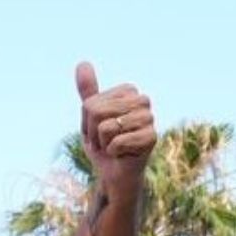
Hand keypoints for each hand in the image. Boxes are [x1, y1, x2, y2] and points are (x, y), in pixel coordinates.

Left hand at [75, 61, 154, 189]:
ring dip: (103, 143)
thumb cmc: (103, 143)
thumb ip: (88, 91)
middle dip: (93, 132)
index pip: (91, 103)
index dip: (87, 121)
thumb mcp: (89, 117)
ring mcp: (150, 118)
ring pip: (107, 127)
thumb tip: (83, 63)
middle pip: (97, 112)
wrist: (114, 172)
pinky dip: (113, 152)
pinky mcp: (152, 137)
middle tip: (105, 140)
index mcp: (129, 91)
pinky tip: (123, 154)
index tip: (98, 129)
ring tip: (114, 146)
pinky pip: (117, 142)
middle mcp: (143, 101)